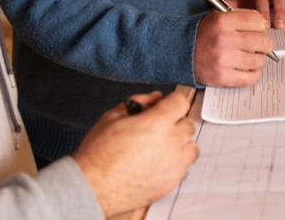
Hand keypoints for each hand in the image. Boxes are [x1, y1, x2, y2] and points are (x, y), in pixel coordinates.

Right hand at [73, 91, 197, 217]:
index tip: (166, 105)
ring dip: (180, 143)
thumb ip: (139, 102)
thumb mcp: (113, 116)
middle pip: (188, 124)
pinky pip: (185, 167)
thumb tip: (154, 98)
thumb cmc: (98, 154)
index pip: (181, 102)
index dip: (172, 101)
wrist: (93, 186)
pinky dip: (176, 162)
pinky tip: (159, 162)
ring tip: (161, 146)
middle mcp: (171, 142)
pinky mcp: (172, 182)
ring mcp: (174, 164)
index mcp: (157, 122)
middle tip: (157, 127)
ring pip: (191, 146)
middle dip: (175, 122)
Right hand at [193, 9, 272, 86]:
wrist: (178, 51)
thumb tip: (264, 25)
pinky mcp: (222, 77)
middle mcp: (223, 38)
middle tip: (260, 46)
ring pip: (258, 60)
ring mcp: (223, 59)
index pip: (257, 20)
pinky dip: (253, 74)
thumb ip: (239, 17)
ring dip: (258, 60)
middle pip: (262, 41)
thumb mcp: (216, 17)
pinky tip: (247, 69)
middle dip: (264, 44)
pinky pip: (250, 77)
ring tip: (251, 58)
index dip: (261, 26)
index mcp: (222, 20)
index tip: (259, 30)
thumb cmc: (201, 34)